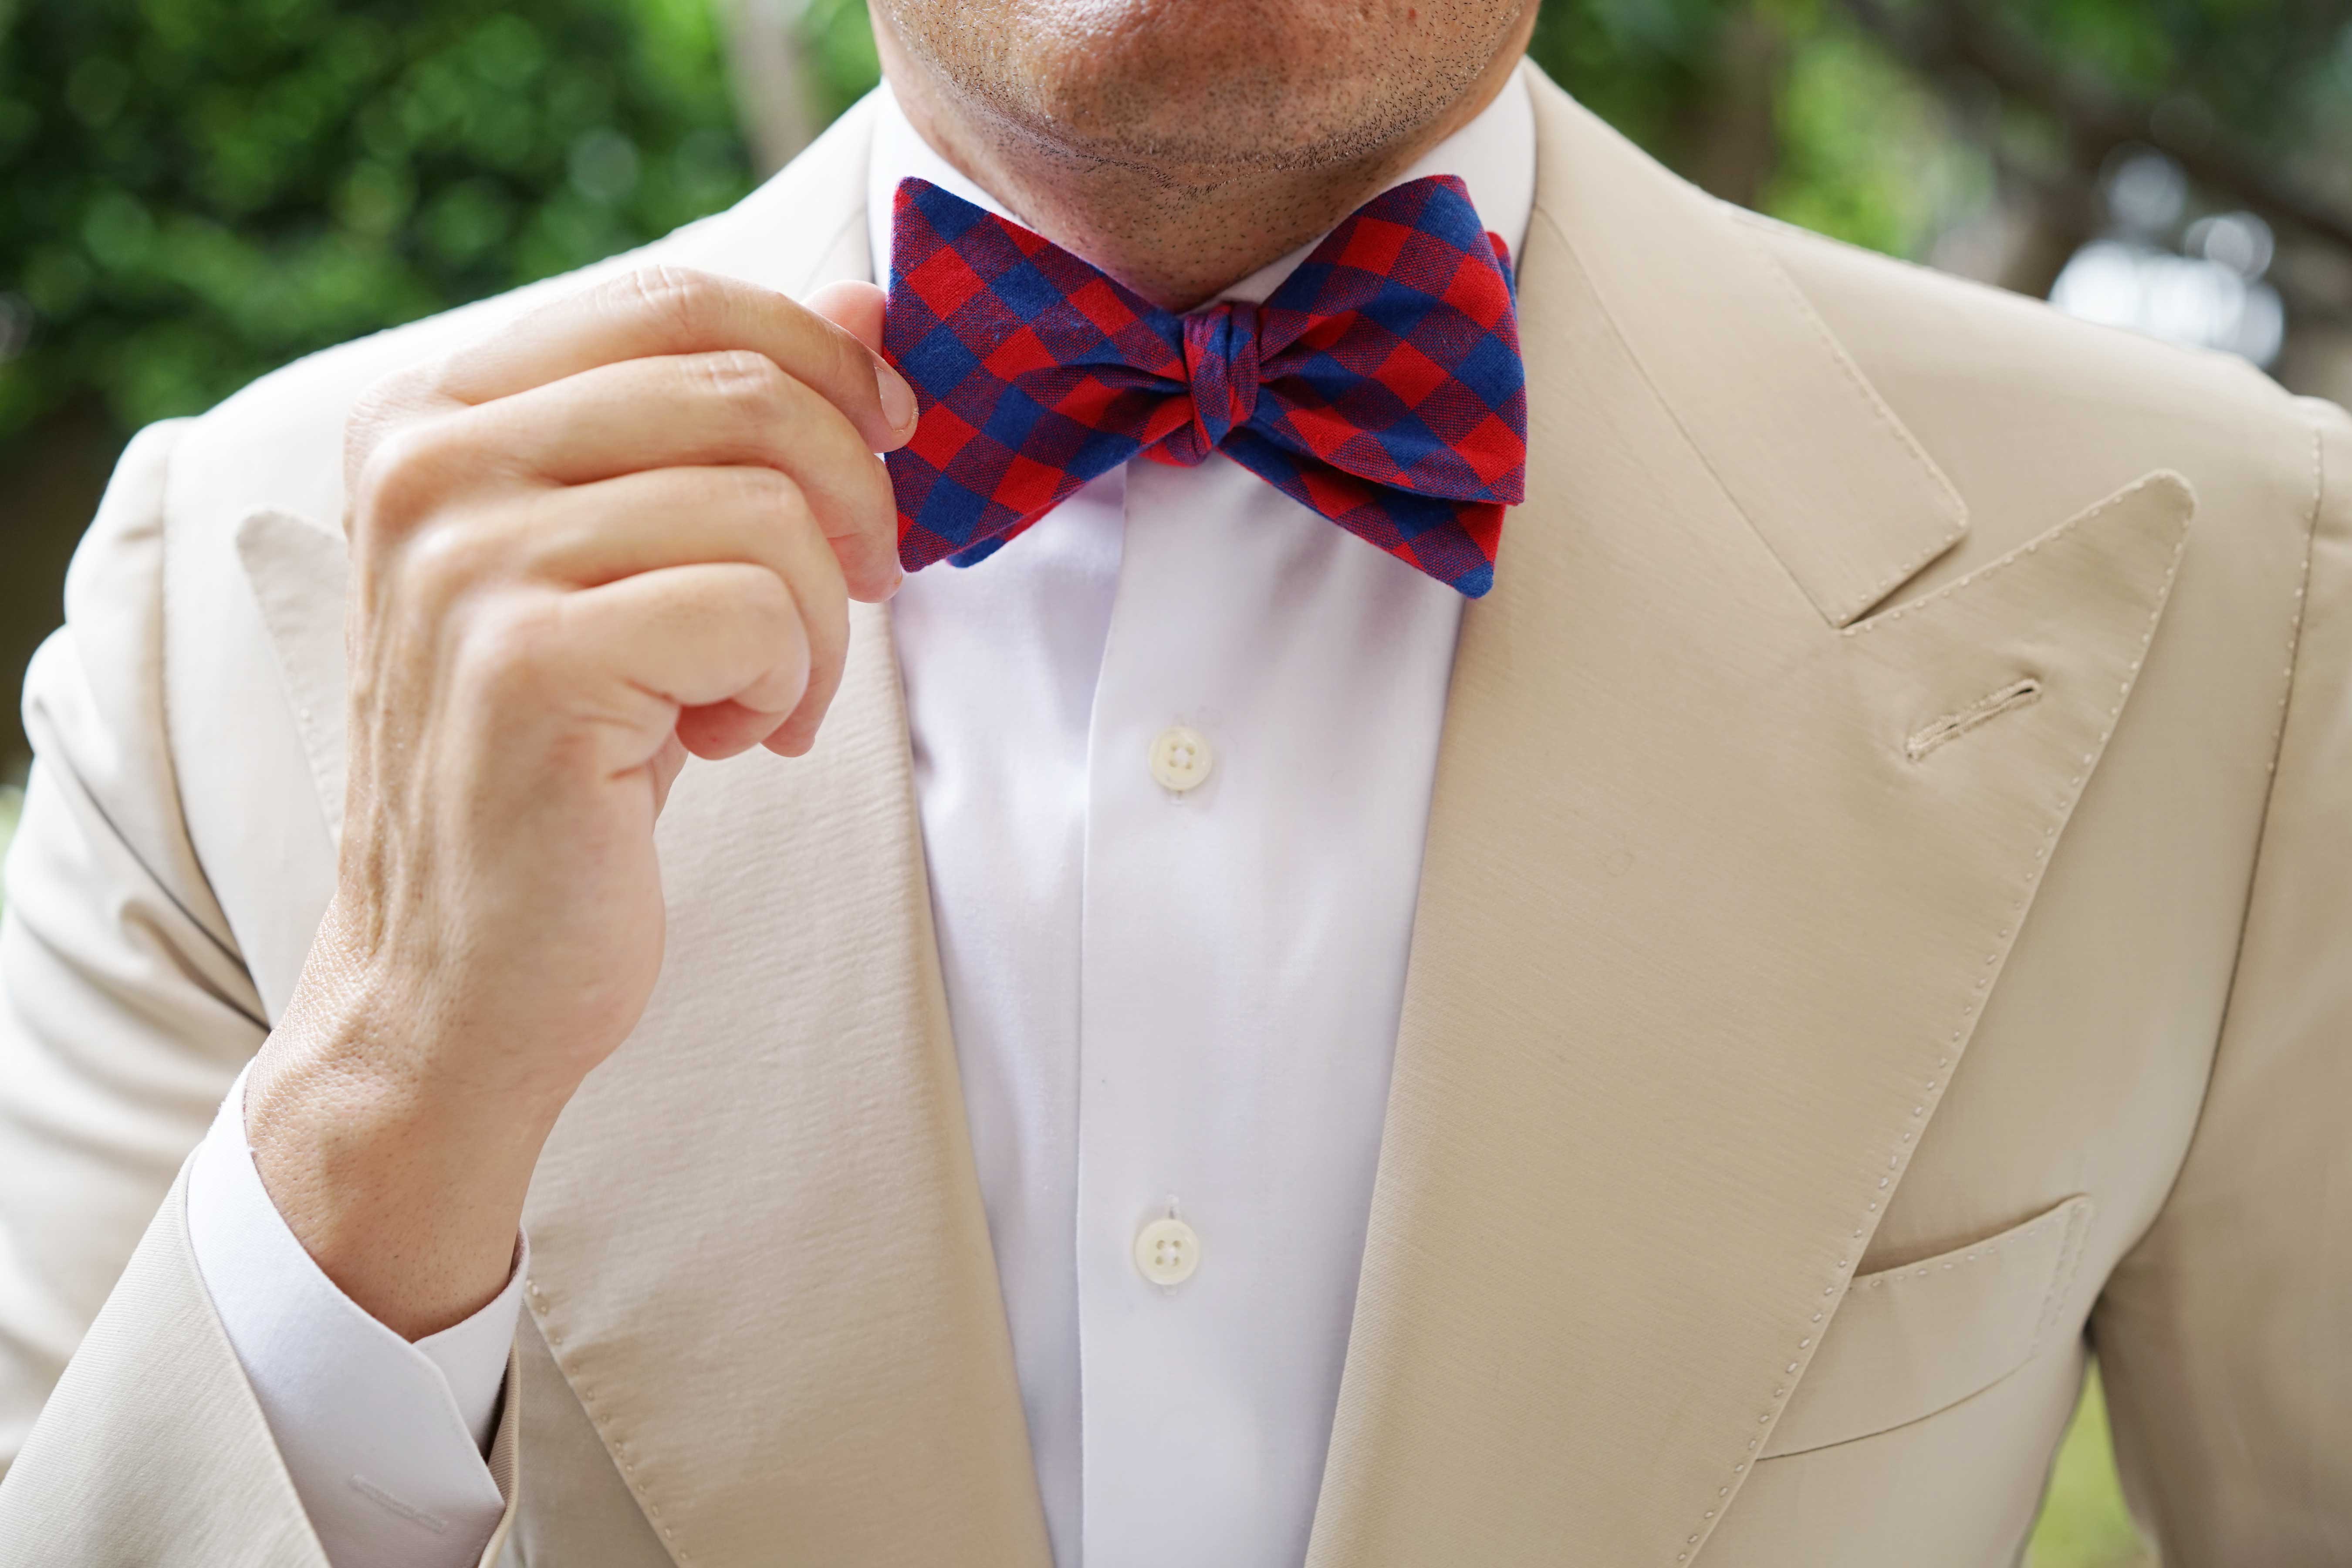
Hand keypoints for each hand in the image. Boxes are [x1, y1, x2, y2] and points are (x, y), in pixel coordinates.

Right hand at [243, 266, 915, 1337]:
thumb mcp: (640, 563)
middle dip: (851, 494)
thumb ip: (724, 425)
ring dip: (822, 620)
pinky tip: (733, 741)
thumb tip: (860, 307)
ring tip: (767, 696)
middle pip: (742, 387)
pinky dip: (791, 684)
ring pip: (767, 509)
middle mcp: (427, 462)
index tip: (885, 445)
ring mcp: (463, 559)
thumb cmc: (568, 759)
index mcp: (434, 410)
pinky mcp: (525, 662)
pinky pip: (758, 611)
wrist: (461, 970)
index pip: (680, 303)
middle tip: (861, 589)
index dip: (820, 363)